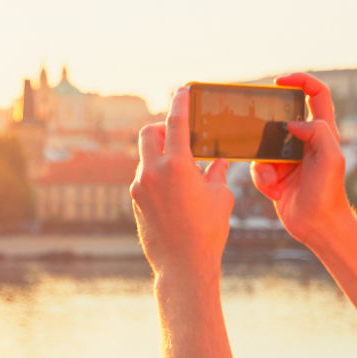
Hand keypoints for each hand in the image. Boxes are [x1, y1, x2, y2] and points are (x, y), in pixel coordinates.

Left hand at [132, 86, 233, 280]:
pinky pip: (145, 177)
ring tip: (184, 168)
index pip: (175, 123)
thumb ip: (217, 172)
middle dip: (162, 128)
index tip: (183, 90)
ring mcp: (140, 187)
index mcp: (176, 166)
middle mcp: (152, 172)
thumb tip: (218, 161)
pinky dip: (158, 174)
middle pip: (149, 133)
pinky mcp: (136, 202)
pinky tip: (176, 188)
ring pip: (145, 157)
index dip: (180, 103)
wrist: (183, 267)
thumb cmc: (208, 232)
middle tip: (179, 134)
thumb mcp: (220, 197)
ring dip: (161, 154)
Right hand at [251, 73, 352, 246]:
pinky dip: (261, 178)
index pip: (317, 94)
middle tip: (259, 127)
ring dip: (263, 161)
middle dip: (268, 122)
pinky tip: (273, 190)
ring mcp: (289, 158)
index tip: (280, 82)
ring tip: (274, 178)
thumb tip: (293, 123)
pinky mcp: (276, 175)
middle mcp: (305, 141)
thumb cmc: (329, 193)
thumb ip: (317, 131)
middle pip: (283, 116)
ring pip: (264, 143)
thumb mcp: (331, 157)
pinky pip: (258, 167)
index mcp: (323, 132)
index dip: (301, 81)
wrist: (317, 226)